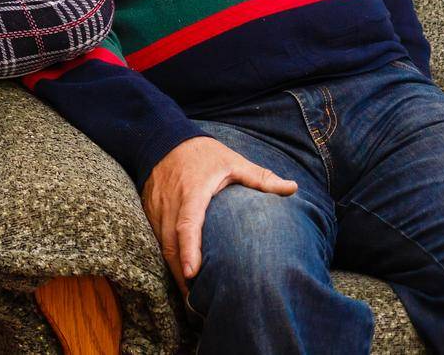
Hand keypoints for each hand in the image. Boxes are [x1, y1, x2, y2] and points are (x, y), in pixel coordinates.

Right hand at [141, 137, 297, 292]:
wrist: (162, 139)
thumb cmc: (203, 154)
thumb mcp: (233, 161)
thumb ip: (260, 178)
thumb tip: (293, 188)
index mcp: (193, 193)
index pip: (188, 224)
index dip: (189, 250)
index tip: (192, 273)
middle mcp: (171, 204)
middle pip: (171, 244)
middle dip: (181, 274)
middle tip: (195, 304)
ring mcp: (157, 209)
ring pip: (162, 245)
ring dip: (174, 271)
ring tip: (190, 298)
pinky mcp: (150, 212)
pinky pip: (157, 240)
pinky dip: (168, 258)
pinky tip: (180, 273)